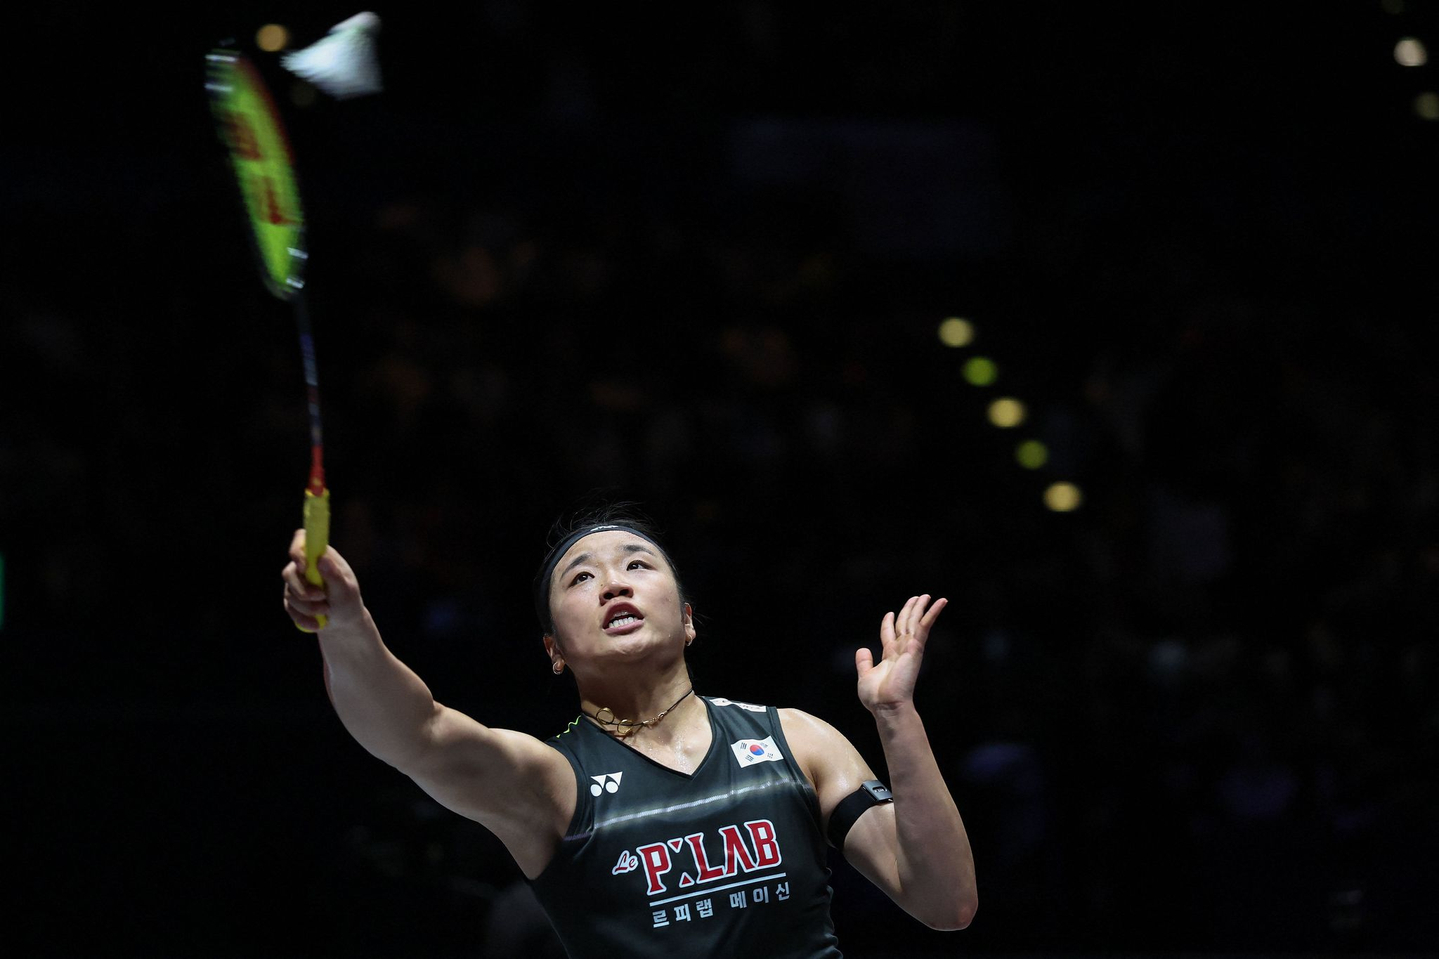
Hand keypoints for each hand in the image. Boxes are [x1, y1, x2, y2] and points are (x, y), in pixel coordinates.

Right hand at [282, 529, 364, 631]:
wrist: (343, 621)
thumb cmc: (348, 601)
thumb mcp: (346, 591)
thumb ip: (334, 575)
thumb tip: (321, 558)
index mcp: (321, 556)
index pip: (301, 540)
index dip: (297, 550)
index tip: (304, 567)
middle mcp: (305, 566)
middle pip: (289, 572)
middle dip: (303, 589)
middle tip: (321, 598)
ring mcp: (296, 583)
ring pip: (289, 593)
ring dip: (307, 606)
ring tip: (326, 611)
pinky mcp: (291, 600)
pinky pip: (289, 608)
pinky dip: (303, 617)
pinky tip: (317, 624)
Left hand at [856, 594, 946, 712]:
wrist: (887, 704)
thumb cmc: (876, 696)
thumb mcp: (865, 675)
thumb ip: (864, 662)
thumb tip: (862, 649)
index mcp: (889, 656)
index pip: (889, 634)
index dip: (888, 622)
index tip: (889, 613)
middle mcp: (901, 650)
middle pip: (904, 624)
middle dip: (909, 610)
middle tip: (916, 598)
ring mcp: (910, 648)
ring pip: (915, 621)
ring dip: (920, 608)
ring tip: (925, 596)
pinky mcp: (916, 647)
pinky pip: (924, 625)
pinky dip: (932, 613)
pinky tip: (939, 602)